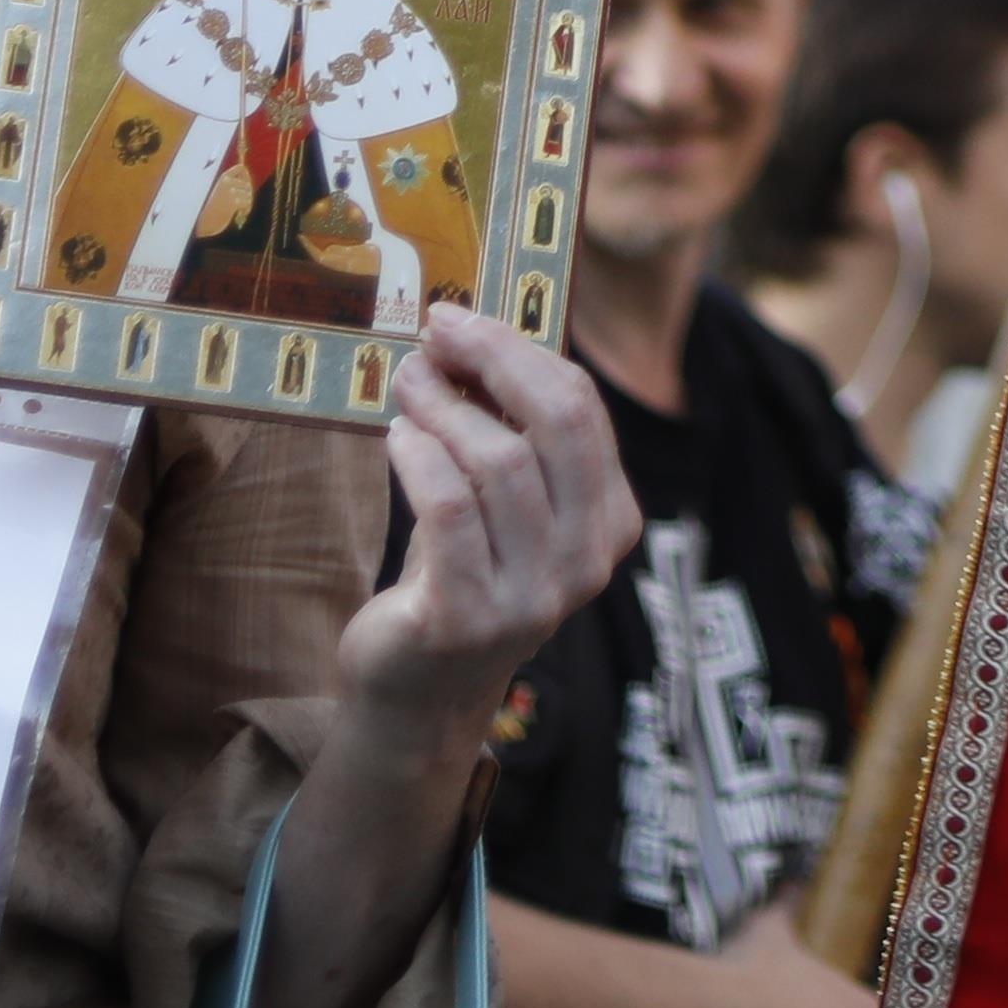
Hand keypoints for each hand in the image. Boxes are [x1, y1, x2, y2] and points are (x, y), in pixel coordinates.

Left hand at [336, 305, 637, 745]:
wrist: (420, 689)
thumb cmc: (459, 572)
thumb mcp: (502, 502)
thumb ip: (508, 431)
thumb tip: (469, 333)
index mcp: (610, 522)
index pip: (583, 410)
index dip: (520, 350)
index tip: (461, 318)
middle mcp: (586, 561)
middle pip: (558, 424)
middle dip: (493, 359)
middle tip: (437, 329)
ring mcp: (533, 595)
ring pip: (501, 462)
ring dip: (443, 406)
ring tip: (407, 385)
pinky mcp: (468, 617)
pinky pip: (449, 510)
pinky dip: (420, 458)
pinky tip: (396, 438)